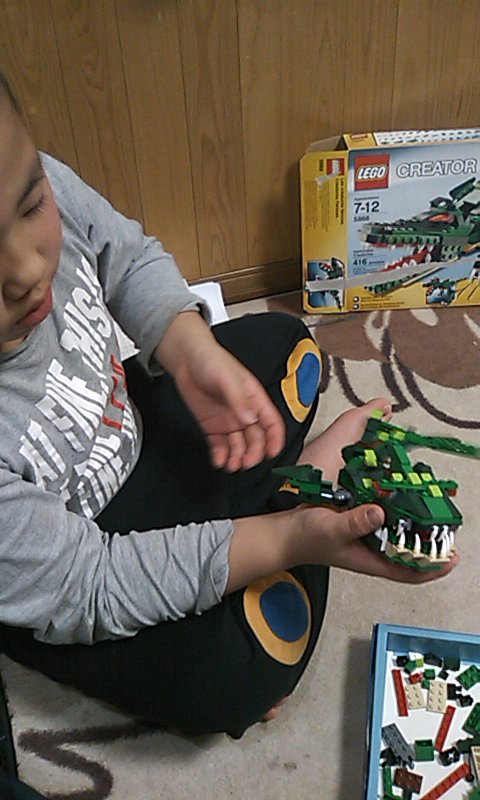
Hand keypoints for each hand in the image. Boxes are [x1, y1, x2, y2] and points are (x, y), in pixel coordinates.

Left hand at [156, 312, 284, 470]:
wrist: (186, 359)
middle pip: (256, 439)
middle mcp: (244, 413)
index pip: (272, 423)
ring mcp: (228, 421)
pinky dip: (220, 455)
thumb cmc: (211, 361)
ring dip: (238, 457)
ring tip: (232, 465)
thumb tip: (250, 419)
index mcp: (255, 400)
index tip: (272, 452)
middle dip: (254, 452)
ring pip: (239, 445)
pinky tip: (219, 461)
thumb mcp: (227, 378)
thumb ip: (238, 399)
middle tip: (247, 462)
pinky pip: (219, 445)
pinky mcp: (212, 426)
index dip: (275, 438)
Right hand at [228, 501, 458, 593]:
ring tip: (432, 506)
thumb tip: (380, 513)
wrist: (283, 532)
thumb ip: (355, 521)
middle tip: (447, 524)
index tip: (453, 557)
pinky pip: (384, 517)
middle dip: (431, 542)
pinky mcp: (359, 520)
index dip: (434, 568)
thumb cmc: (304, 537)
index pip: (409, 572)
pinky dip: (395, 508)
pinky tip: (400, 493)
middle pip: (410, 552)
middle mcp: (373, 549)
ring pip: (399, 533)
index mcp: (370, 560)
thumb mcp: (330, 528)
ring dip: (415, 523)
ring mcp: (367, 535)